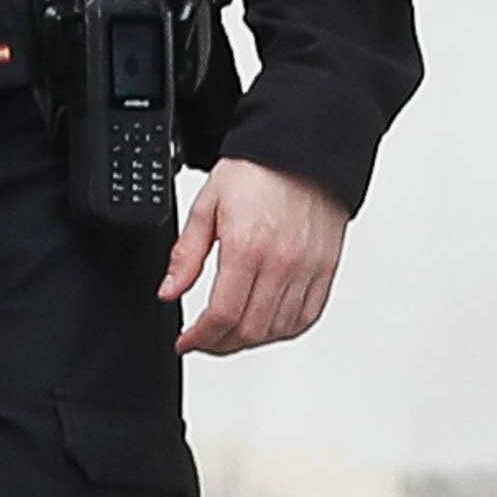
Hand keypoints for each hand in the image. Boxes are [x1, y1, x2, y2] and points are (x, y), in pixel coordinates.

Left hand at [164, 158, 347, 354]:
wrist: (305, 152)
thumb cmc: (258, 173)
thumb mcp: (206, 206)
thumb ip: (187, 254)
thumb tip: (169, 291)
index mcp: (248, 246)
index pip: (223, 314)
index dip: (200, 337)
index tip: (186, 341)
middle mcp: (283, 262)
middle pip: (251, 329)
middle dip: (220, 344)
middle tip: (204, 341)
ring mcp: (309, 268)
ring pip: (279, 329)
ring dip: (251, 341)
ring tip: (231, 335)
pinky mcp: (327, 268)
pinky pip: (308, 316)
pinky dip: (284, 330)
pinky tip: (266, 325)